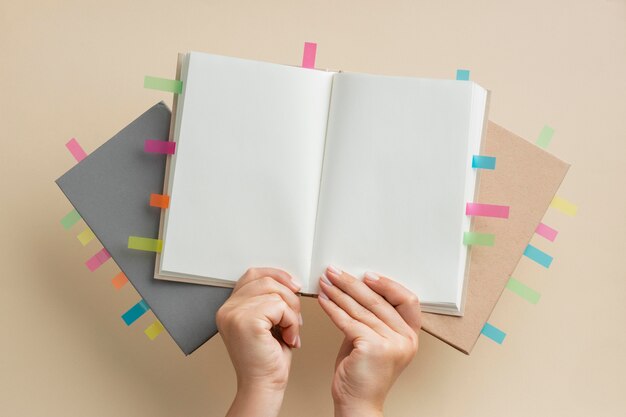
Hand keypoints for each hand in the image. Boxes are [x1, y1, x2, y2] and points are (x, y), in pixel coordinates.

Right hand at [216, 267, 301, 416]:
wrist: (264, 385)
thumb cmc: (267, 359)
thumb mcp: (267, 322)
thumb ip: (269, 300)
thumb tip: (288, 281)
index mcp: (230, 308)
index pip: (252, 275)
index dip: (276, 275)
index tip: (293, 285)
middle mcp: (227, 309)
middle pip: (266, 281)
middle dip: (289, 297)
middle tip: (294, 319)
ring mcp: (234, 314)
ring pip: (276, 292)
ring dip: (292, 312)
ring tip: (290, 330)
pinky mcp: (247, 321)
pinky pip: (280, 306)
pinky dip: (291, 321)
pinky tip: (288, 337)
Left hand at [318, 266, 421, 416]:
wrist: (357, 405)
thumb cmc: (361, 375)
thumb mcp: (372, 340)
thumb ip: (371, 318)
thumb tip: (355, 289)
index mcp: (411, 336)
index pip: (407, 300)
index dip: (388, 285)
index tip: (366, 275)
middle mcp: (406, 340)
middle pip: (379, 301)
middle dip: (352, 283)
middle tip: (335, 273)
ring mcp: (392, 344)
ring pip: (361, 309)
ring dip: (339, 293)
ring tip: (325, 283)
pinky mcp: (374, 348)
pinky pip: (349, 321)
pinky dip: (333, 309)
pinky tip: (324, 300)